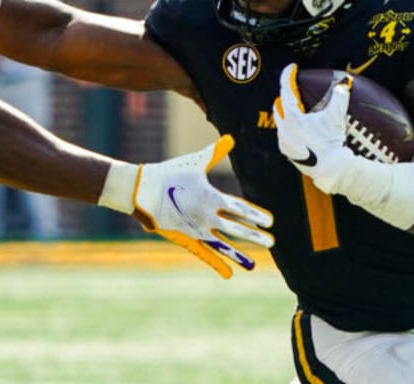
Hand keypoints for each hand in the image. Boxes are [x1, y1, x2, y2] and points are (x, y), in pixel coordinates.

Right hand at [131, 136, 274, 278]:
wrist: (142, 191)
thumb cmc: (169, 174)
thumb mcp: (194, 163)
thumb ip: (214, 153)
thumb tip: (230, 138)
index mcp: (212, 198)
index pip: (240, 208)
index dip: (256, 215)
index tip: (270, 221)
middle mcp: (208, 216)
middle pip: (237, 229)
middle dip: (255, 236)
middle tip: (271, 241)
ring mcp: (197, 230)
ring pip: (223, 245)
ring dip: (239, 255)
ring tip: (253, 265)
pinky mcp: (186, 238)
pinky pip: (205, 253)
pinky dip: (218, 263)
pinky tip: (229, 273)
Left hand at [273, 63, 356, 192]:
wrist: (331, 169)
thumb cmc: (332, 142)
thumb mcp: (335, 118)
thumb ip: (339, 98)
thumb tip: (343, 85)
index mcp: (292, 118)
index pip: (286, 90)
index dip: (287, 76)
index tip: (291, 67)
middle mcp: (283, 129)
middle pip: (280, 106)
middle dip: (286, 96)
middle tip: (295, 89)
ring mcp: (283, 142)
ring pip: (281, 121)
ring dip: (288, 113)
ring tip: (299, 108)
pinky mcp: (287, 152)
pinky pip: (284, 134)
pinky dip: (290, 127)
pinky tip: (300, 128)